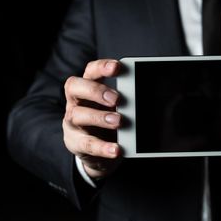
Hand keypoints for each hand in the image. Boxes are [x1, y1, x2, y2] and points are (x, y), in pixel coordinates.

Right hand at [63, 59, 122, 178]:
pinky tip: (116, 149)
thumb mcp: (117, 109)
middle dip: (95, 91)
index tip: (117, 67)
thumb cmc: (108, 123)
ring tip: (119, 122)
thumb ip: (127, 101)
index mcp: (88, 88)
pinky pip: (86, 144)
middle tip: (116, 98)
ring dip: (100, 117)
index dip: (101, 67)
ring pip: (77, 115)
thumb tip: (148, 97)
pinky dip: (102, 147)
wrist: (100, 153)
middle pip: (74, 87)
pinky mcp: (75, 143)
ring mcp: (72, 122)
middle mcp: (76, 102)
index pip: (90, 71)